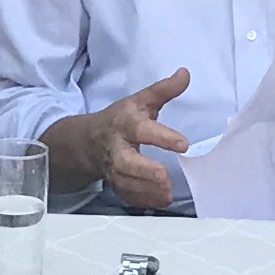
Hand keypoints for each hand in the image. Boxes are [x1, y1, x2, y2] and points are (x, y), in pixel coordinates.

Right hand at [59, 69, 192, 212]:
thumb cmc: (120, 119)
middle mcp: (117, 148)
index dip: (162, 137)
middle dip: (144, 171)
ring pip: (126, 183)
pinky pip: (127, 196)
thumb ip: (163, 90)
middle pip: (126, 163)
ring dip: (147, 190)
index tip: (184, 144)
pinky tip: (162, 200)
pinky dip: (143, 201)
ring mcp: (114, 169)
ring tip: (168, 192)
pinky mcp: (116, 184)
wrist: (88, 141)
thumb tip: (186, 73)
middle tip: (165, 177)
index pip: (142, 130)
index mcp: (125, 124)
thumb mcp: (140, 100)